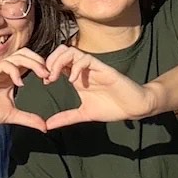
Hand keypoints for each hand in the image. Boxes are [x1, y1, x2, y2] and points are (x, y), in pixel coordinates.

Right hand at [0, 49, 49, 130]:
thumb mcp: (11, 115)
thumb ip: (28, 118)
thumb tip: (45, 127)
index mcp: (11, 77)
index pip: (29, 63)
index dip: (42, 67)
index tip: (51, 79)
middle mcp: (4, 70)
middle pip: (25, 54)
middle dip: (40, 60)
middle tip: (49, 74)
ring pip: (17, 56)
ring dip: (32, 62)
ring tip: (41, 74)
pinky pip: (4, 65)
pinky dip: (14, 71)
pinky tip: (19, 84)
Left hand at [44, 46, 159, 129]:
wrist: (133, 108)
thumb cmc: (112, 108)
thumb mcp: (84, 114)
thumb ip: (66, 118)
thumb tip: (47, 126)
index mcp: (77, 76)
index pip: (58, 61)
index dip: (48, 68)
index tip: (45, 82)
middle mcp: (83, 69)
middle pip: (62, 51)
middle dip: (50, 61)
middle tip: (47, 77)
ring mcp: (93, 67)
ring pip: (72, 51)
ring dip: (59, 61)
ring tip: (55, 77)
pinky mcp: (103, 68)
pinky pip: (86, 59)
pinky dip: (76, 67)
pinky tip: (73, 80)